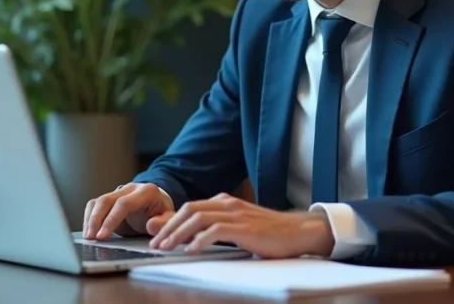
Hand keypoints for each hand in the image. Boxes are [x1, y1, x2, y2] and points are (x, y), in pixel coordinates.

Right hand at [82, 183, 174, 239]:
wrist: (158, 204)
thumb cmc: (163, 213)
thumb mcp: (169, 219)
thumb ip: (164, 223)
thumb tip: (151, 225)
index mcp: (146, 192)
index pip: (124, 204)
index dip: (111, 220)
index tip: (103, 236)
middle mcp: (130, 188)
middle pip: (106, 201)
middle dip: (96, 220)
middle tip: (91, 238)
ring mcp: (118, 191)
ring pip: (98, 202)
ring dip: (90, 220)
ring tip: (88, 237)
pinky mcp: (110, 198)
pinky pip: (94, 205)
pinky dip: (89, 218)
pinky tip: (89, 231)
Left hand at [148, 193, 334, 258]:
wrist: (298, 231)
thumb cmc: (269, 233)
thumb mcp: (237, 229)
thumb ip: (213, 230)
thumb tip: (188, 237)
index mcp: (224, 202)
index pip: (190, 208)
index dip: (170, 222)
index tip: (155, 237)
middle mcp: (228, 204)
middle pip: (189, 210)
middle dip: (168, 227)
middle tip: (155, 244)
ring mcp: (236, 213)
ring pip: (198, 218)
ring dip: (178, 234)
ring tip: (166, 248)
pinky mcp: (245, 227)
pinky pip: (216, 230)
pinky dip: (200, 240)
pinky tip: (191, 250)